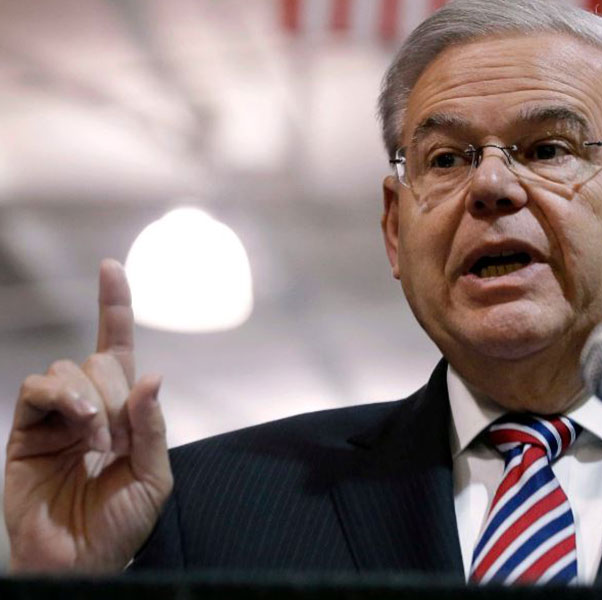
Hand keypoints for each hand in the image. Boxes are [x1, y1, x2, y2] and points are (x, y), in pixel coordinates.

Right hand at [4, 259, 171, 572]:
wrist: (80, 561)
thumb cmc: (119, 525)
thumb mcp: (153, 476)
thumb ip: (152, 426)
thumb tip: (152, 375)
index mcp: (122, 414)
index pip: (118, 349)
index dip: (113, 307)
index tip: (110, 268)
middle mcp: (87, 409)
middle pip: (99, 361)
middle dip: (114, 392)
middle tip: (117, 438)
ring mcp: (53, 419)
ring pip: (67, 370)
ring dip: (91, 399)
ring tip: (98, 442)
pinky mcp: (24, 432)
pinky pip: (37, 389)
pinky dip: (63, 399)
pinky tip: (80, 427)